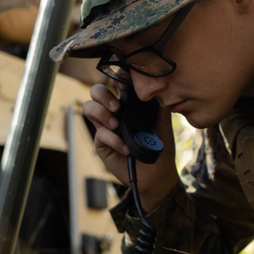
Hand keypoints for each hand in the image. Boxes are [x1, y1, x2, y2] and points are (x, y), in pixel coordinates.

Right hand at [82, 84, 179, 210]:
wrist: (156, 174)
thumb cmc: (160, 148)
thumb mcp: (164, 125)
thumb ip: (160, 107)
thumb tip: (159, 87)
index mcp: (128, 104)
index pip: (116, 84)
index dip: (116, 79)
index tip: (124, 84)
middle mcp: (114, 113)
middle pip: (96, 92)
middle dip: (103, 95)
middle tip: (117, 107)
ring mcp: (106, 127)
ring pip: (89, 108)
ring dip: (101, 113)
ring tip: (116, 125)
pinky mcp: (102, 144)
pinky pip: (100, 135)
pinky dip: (113, 140)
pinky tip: (126, 148)